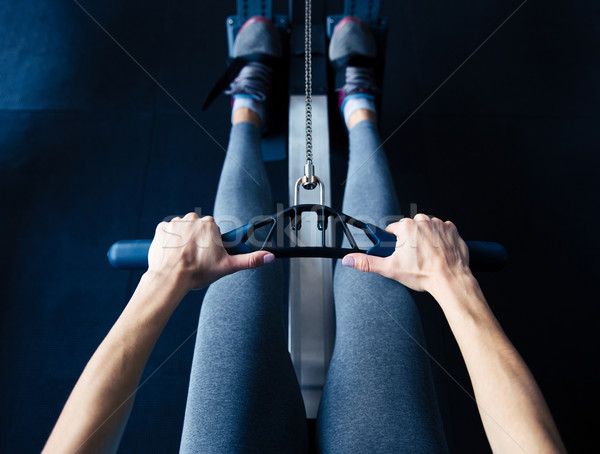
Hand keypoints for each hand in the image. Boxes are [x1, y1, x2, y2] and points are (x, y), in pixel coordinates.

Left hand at [147, 212, 273, 292]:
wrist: (170, 279)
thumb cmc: (197, 272)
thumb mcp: (227, 266)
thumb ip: (250, 260)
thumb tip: (269, 257)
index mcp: (210, 223)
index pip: (214, 231)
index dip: (213, 245)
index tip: (209, 255)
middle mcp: (193, 218)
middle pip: (199, 229)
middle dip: (199, 242)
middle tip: (197, 259)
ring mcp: (175, 222)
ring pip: (184, 230)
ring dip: (184, 241)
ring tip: (184, 259)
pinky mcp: (161, 228)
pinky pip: (168, 232)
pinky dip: (170, 241)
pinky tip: (172, 253)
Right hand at [342, 213, 471, 293]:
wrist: (449, 279)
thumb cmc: (423, 274)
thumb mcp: (390, 269)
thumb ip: (367, 262)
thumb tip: (349, 260)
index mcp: (406, 227)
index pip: (393, 230)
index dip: (394, 242)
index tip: (398, 251)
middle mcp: (422, 221)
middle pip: (410, 227)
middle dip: (410, 239)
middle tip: (413, 257)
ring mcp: (438, 224)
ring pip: (426, 227)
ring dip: (425, 237)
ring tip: (426, 255)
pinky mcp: (451, 229)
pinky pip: (442, 230)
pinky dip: (440, 239)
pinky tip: (438, 252)